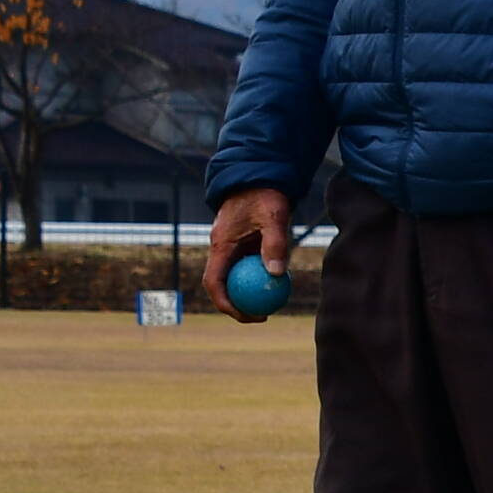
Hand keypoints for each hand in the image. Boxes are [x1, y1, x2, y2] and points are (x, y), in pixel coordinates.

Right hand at [202, 187, 292, 322]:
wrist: (259, 175)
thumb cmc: (265, 194)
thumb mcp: (273, 216)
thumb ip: (275, 243)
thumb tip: (276, 275)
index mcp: (221, 244)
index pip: (214, 282)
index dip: (225, 303)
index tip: (246, 315)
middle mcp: (221, 248)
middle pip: (222, 285)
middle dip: (236, 305)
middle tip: (262, 317)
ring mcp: (230, 247)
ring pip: (234, 277)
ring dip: (247, 293)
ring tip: (272, 305)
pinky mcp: (241, 244)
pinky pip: (246, 267)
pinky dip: (257, 278)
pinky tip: (278, 285)